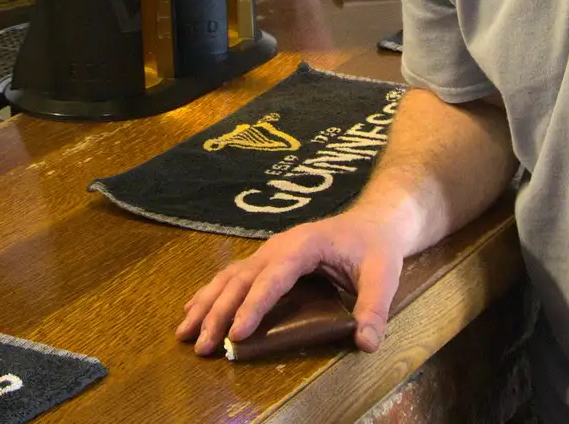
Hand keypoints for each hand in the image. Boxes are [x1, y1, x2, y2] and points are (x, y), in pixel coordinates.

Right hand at [175, 211, 406, 355]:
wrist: (372, 221)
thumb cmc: (376, 247)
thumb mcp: (383, 275)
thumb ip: (374, 308)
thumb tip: (366, 343)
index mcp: (304, 245)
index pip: (274, 278)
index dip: (254, 305)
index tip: (237, 333)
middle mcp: (278, 246)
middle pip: (241, 279)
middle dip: (219, 312)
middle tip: (204, 346)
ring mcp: (269, 252)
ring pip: (229, 277)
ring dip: (206, 305)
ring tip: (185, 333)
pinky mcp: (266, 262)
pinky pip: (233, 277)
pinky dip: (211, 295)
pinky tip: (192, 311)